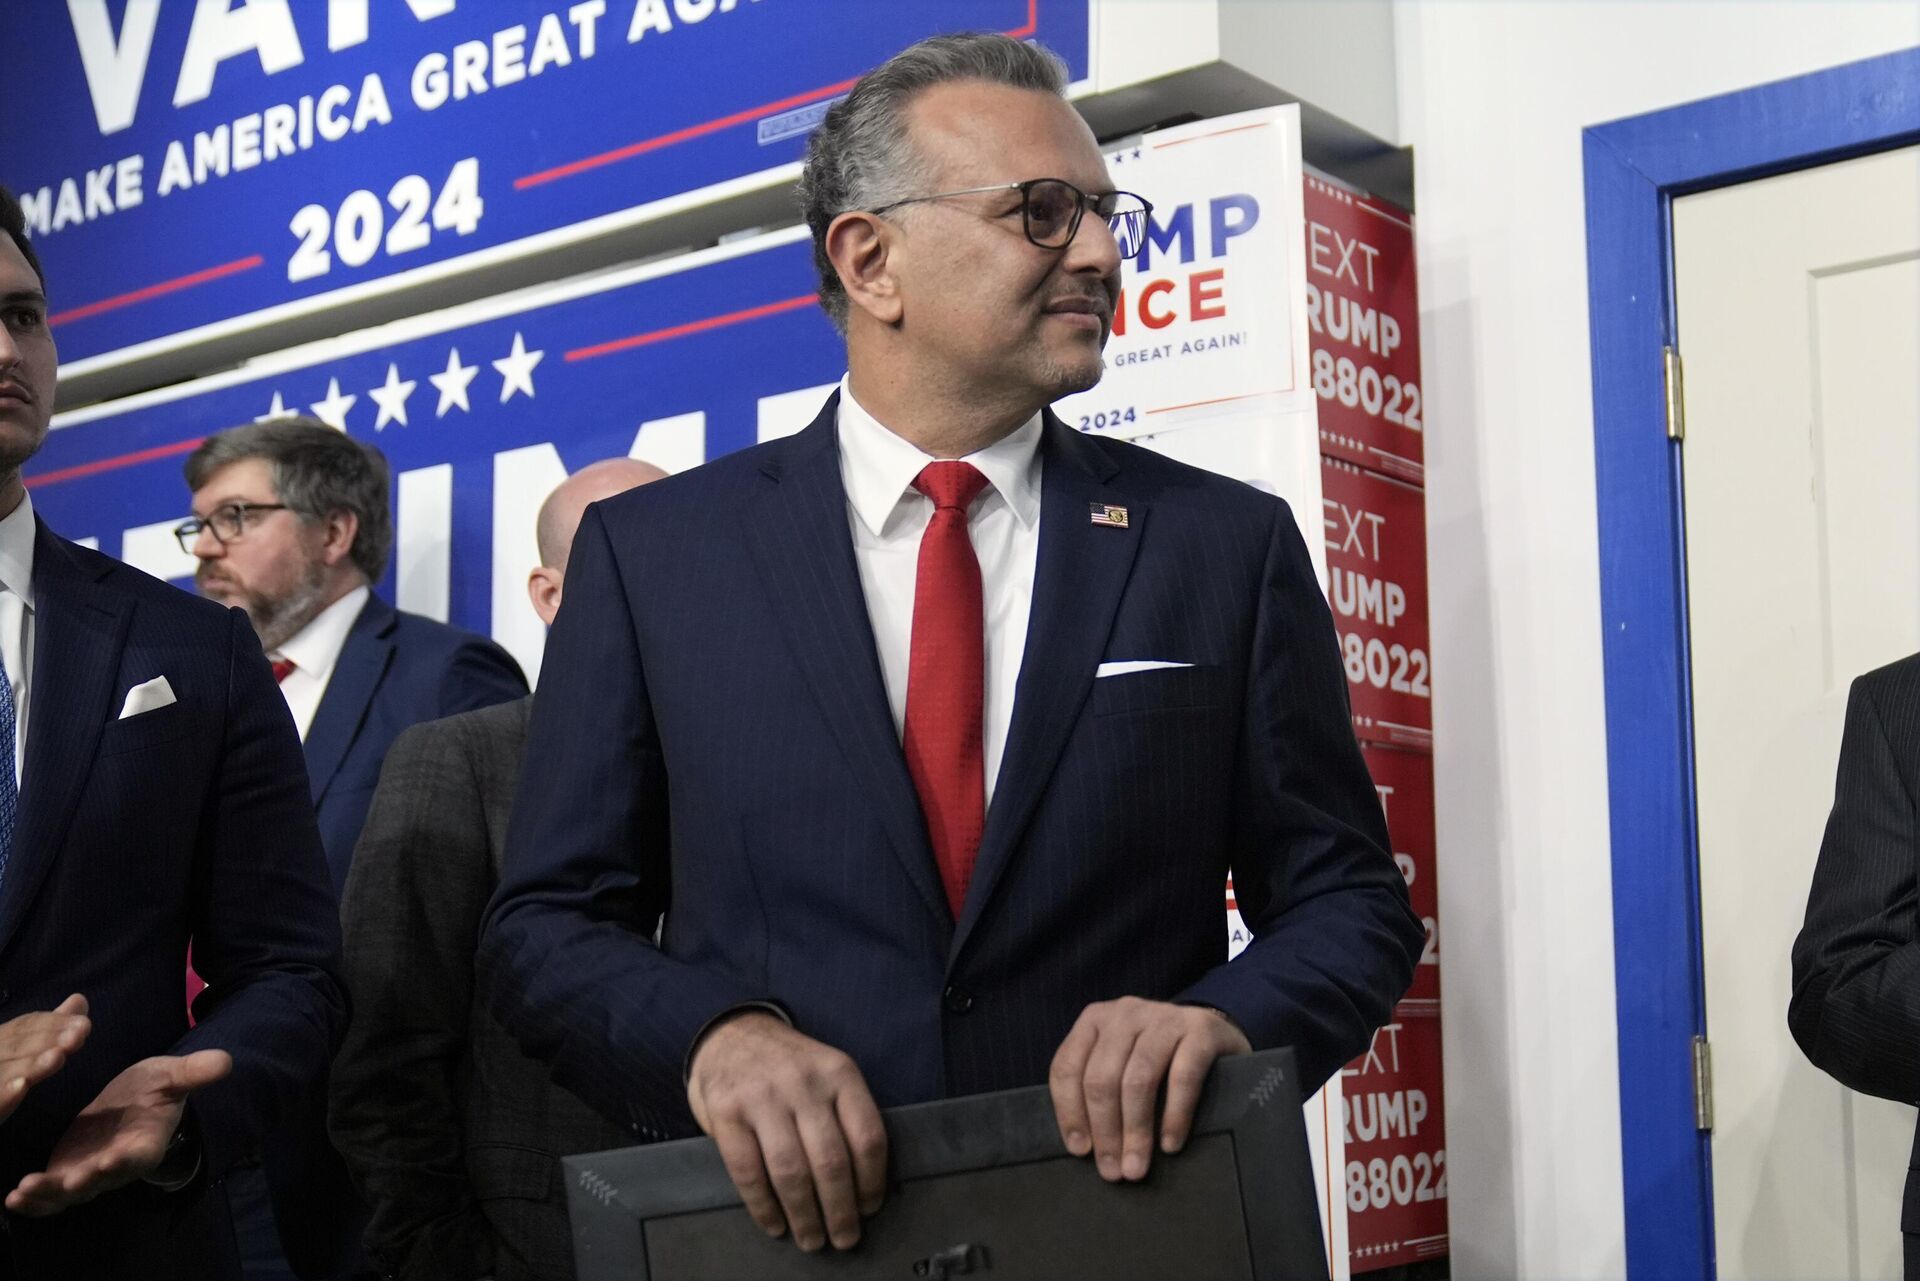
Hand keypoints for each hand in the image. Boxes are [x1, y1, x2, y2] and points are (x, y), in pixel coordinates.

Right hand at [0, 995, 89, 1124]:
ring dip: (32, 1062)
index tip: (84, 1024)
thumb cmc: (3, 1075)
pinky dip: (7, 1091)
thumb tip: (79, 998)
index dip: (54, 1023)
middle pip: (17, 1045)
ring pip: (6, 1069)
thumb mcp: (28, 1049)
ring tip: (59, 1056)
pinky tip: (21, 1086)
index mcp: (0, 1039)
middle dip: (48, 1039)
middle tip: (79, 1034)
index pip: (25, 1026)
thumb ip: (52, 1026)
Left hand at [5, 1049, 231, 1215]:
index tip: (109, 1160)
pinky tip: (13, 1197)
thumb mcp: (171, 1076)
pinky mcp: (67, 1174)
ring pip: (68, 1194)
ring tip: (23, 1192)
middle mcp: (117, 1167)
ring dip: (47, 1196)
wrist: (133, 1104)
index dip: (124, 1160)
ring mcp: (90, 1175)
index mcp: (145, 1144)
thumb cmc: (153, 1090)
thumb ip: (193, 1073)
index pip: (137, 1156)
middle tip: (63, 1181)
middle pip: (99, 1181)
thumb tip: (225, 1061)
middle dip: (80, 1183)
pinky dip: (33, 1200)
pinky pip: (50, 1195)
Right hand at [686, 1012, 886, 1251]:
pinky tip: (775, 1223)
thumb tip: (862, 1182)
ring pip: (791, 1172)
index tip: (870, 1208)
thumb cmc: (787, 1067)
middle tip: (844, 1236)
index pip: (868, 1136)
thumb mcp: (826, 1072)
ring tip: (812, 1238)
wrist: (732, 1034)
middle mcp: (804, 1082)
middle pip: (831, 1161)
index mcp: (839, 1072)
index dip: (872, 1182)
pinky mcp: (727, 1111)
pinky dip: (764, 1207)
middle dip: (841, 1210)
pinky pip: (748, 1172)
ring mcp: (762, 1096)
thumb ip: (843, 1113)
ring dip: (805, 1215)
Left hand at [1049, 997, 1250, 1182]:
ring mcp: (1164, 1018)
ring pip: (1139, 1079)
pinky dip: (1175, 1115)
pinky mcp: (1200, 1029)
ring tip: (1137, 1166)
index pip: (1067, 1067)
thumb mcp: (1119, 1060)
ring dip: (1136, 1130)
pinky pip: (1183, 1077)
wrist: (1213, 1030)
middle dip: (1105, 1131)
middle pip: (1102, 1078)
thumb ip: (1097, 1087)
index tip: (1080, 1151)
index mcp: (1094, 1020)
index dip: (1069, 1113)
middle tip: (1113, 1170)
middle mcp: (1125, 1013)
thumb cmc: (1156, 1057)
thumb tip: (1085, 1147)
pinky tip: (1170, 1144)